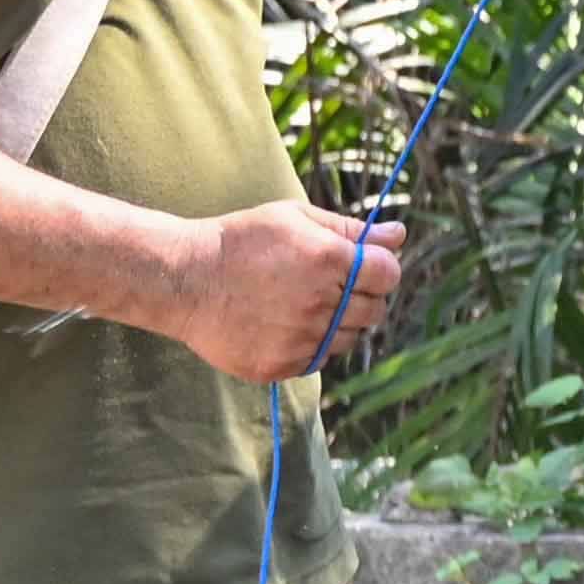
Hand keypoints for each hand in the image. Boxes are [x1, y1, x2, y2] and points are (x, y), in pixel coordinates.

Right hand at [171, 202, 405, 381]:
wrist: (185, 280)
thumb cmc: (242, 241)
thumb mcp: (294, 218)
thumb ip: (350, 229)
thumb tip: (398, 233)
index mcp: (328, 259)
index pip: (388, 274)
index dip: (381, 269)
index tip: (364, 267)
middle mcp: (320, 302)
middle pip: (375, 310)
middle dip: (363, 296)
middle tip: (332, 285)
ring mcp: (301, 338)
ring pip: (350, 338)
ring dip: (339, 323)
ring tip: (301, 303)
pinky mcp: (282, 364)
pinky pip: (319, 359)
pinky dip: (311, 344)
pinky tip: (284, 323)